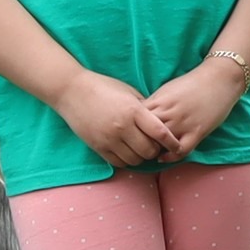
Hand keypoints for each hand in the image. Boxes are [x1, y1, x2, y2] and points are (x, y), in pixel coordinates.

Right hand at [56, 71, 177, 169]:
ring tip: (140, 149)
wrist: (72, 91)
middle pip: (149, 150)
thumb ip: (145, 108)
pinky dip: (126, 160)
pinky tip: (127, 151)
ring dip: (141, 157)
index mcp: (133, 111)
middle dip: (156, 150)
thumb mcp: (128, 92)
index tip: (177, 146)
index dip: (172, 142)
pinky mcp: (98, 147)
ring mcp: (109, 139)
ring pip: (135, 160)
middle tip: (155, 146)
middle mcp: (122, 127)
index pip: (160, 132)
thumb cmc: (103, 87)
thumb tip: (160, 122)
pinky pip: (119, 162)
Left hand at [139, 57, 249, 158]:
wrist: (219, 79)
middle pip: (145, 133)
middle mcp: (169, 112)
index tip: (129, 133)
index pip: (136, 119)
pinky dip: (170, 156)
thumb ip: (154, 103)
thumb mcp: (167, 89)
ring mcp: (183, 123)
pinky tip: (164, 157)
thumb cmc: (192, 83)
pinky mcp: (197, 132)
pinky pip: (180, 150)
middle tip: (136, 147)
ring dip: (153, 150)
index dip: (131, 128)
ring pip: (160, 143)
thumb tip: (140, 116)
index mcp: (159, 100)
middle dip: (138, 141)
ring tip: (148, 153)